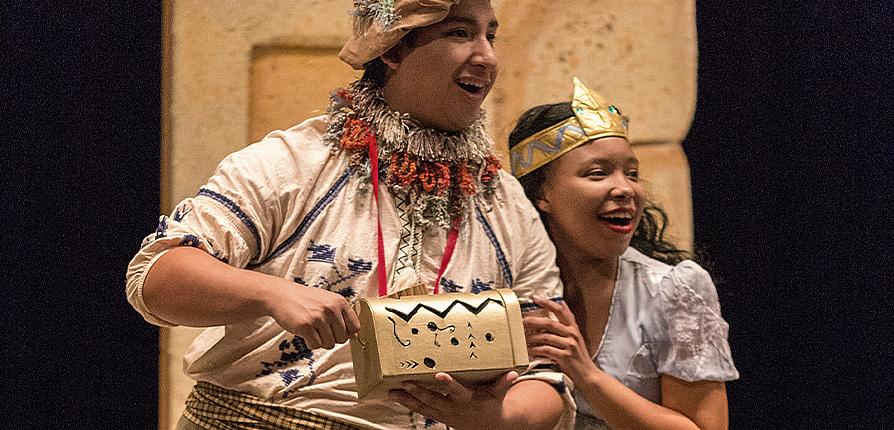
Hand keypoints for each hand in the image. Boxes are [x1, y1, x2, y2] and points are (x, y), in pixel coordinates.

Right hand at [263, 280, 360, 349]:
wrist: (282, 295)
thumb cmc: (306, 300)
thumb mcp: (328, 301)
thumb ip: (342, 315)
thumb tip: (354, 336)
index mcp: (340, 302)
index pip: (355, 327)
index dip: (347, 333)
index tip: (337, 331)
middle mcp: (331, 309)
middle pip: (343, 339)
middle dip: (332, 338)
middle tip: (320, 330)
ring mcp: (318, 317)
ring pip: (329, 344)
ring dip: (320, 341)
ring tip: (312, 329)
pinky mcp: (305, 326)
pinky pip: (315, 345)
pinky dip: (310, 343)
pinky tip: (304, 332)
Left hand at [389, 371, 517, 429]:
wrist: (487, 426)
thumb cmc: (492, 404)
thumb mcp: (499, 394)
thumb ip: (504, 383)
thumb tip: (515, 373)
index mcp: (468, 399)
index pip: (457, 391)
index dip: (448, 384)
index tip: (439, 375)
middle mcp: (453, 408)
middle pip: (434, 400)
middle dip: (419, 392)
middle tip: (405, 383)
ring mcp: (444, 413)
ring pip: (423, 407)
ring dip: (407, 400)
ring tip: (392, 392)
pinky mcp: (438, 415)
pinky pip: (421, 410)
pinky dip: (409, 404)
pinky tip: (395, 396)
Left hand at [523, 296, 597, 381]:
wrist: (588, 374)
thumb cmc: (578, 355)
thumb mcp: (575, 336)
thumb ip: (568, 321)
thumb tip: (561, 302)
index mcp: (573, 327)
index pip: (560, 310)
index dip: (547, 303)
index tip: (534, 298)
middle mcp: (572, 334)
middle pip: (549, 323)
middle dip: (534, 321)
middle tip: (522, 321)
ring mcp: (569, 345)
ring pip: (546, 337)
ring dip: (532, 338)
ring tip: (524, 339)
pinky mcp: (565, 356)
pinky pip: (546, 350)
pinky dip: (536, 350)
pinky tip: (530, 351)